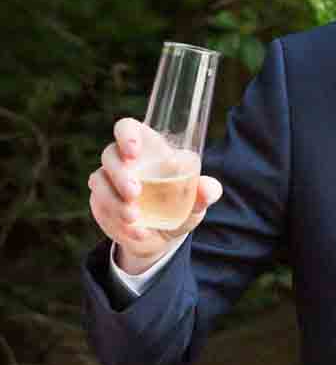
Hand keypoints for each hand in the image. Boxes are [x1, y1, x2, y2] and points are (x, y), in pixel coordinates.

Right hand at [88, 117, 221, 275]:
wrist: (162, 236)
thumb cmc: (181, 205)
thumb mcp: (196, 201)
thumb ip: (205, 192)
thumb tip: (209, 188)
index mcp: (147, 148)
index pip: (127, 128)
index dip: (126, 135)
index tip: (133, 152)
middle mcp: (123, 161)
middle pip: (110, 155)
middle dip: (120, 174)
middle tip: (135, 193)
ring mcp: (108, 181)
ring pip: (98, 181)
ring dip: (114, 200)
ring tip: (134, 218)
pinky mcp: (100, 202)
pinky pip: (100, 206)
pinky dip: (117, 220)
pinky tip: (138, 232)